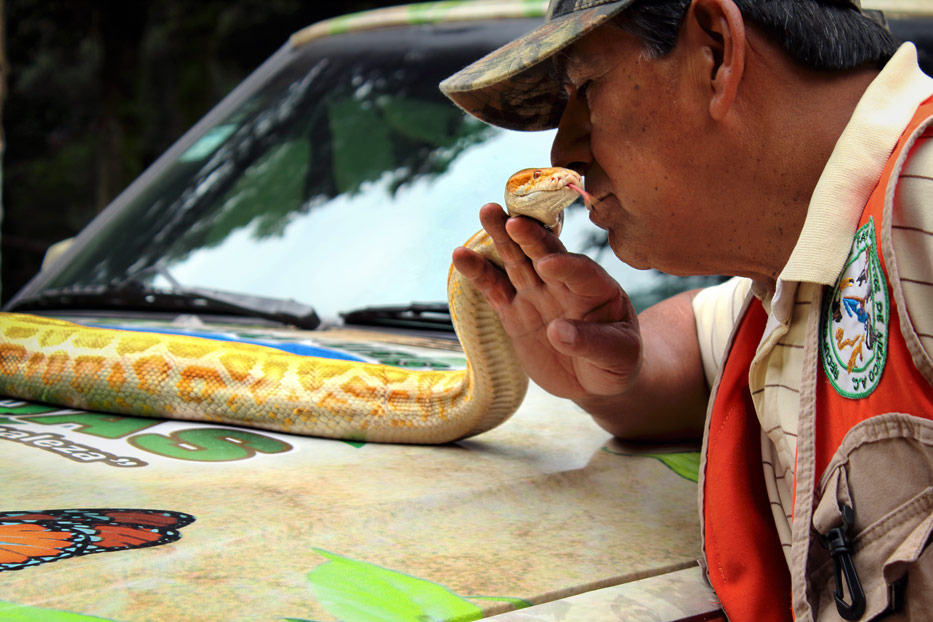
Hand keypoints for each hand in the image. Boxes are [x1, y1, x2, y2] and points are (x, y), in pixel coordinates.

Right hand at [451, 202, 642, 401]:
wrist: (593, 378)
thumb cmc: (616, 363)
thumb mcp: (618, 356)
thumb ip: (592, 343)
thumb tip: (556, 331)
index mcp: (597, 289)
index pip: (582, 272)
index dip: (565, 266)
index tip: (547, 264)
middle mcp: (563, 283)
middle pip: (544, 253)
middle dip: (529, 236)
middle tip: (513, 219)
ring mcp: (536, 294)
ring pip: (516, 261)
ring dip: (501, 237)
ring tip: (488, 212)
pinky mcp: (513, 311)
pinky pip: (493, 289)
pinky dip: (478, 273)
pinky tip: (461, 255)